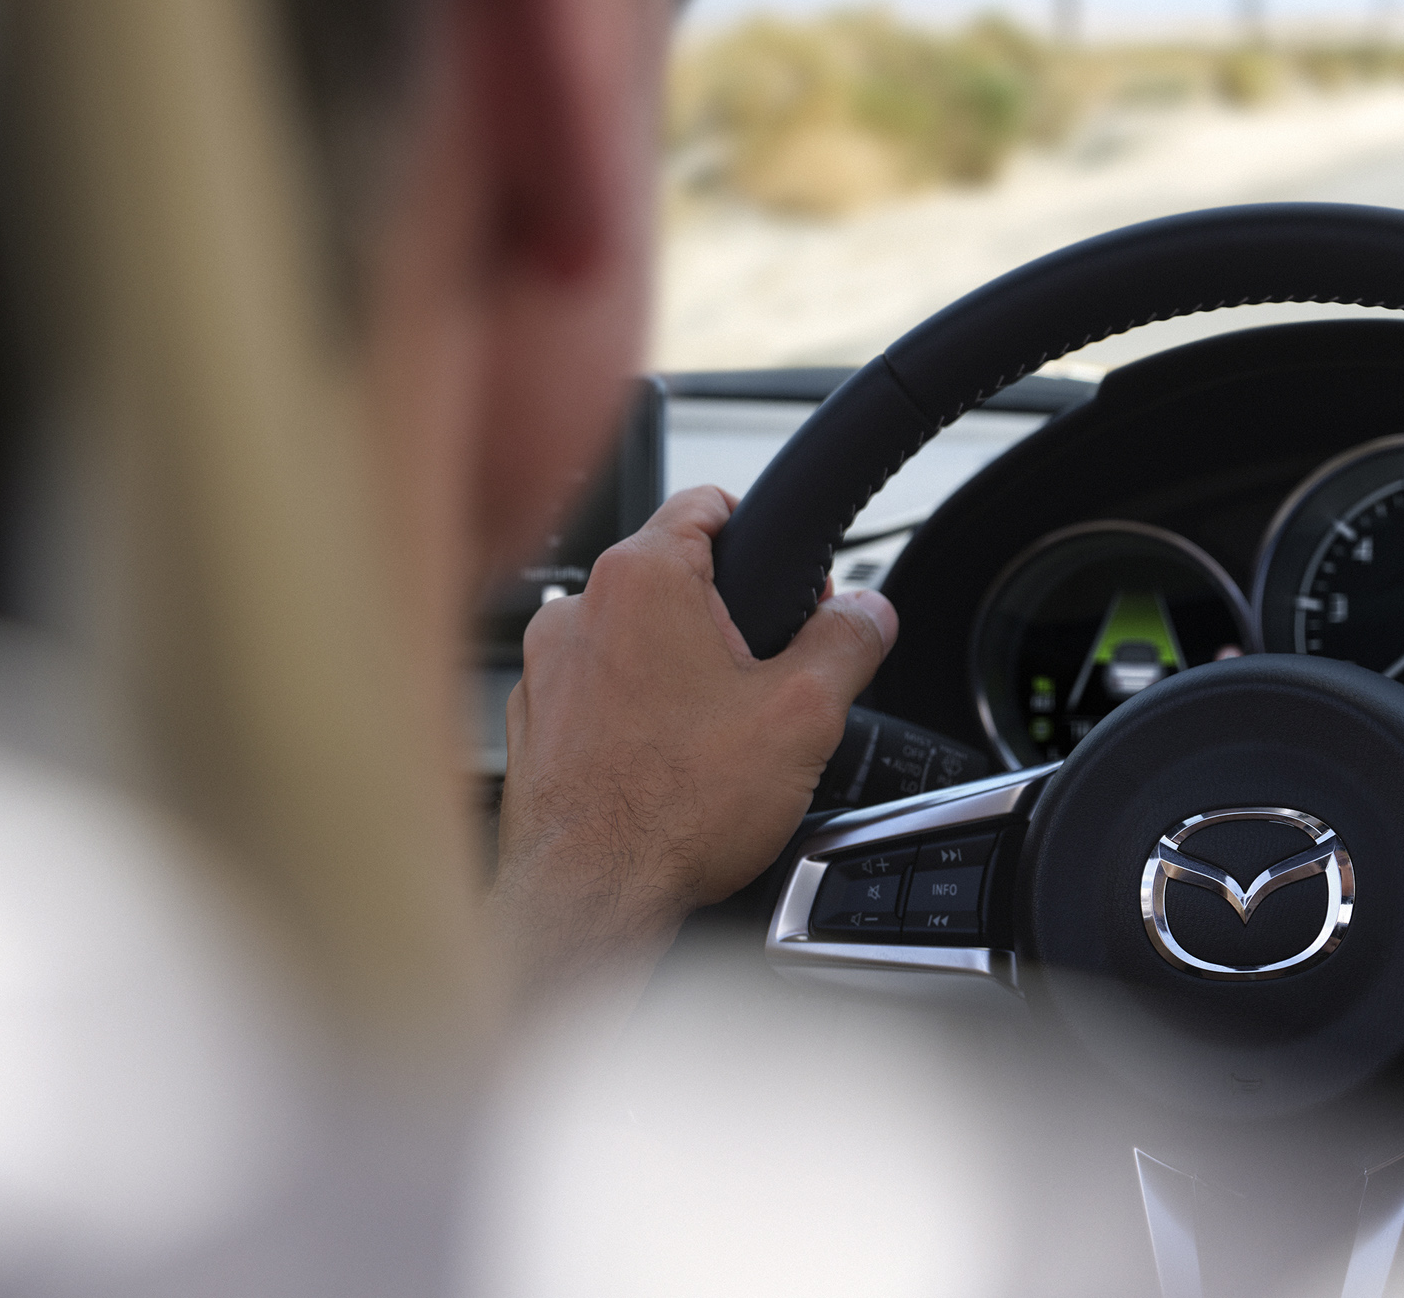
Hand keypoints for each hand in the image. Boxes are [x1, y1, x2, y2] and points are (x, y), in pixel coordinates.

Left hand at [488, 485, 896, 1004]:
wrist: (590, 901)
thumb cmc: (673, 810)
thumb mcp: (805, 714)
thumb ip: (850, 641)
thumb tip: (869, 611)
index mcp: (641, 579)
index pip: (708, 502)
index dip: (765, 532)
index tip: (789, 574)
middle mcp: (578, 610)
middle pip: (674, 575)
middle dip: (729, 616)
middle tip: (769, 676)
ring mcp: (545, 668)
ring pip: (633, 636)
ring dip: (677, 666)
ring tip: (717, 731)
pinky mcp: (533, 722)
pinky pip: (597, 689)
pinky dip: (634, 710)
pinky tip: (668, 762)